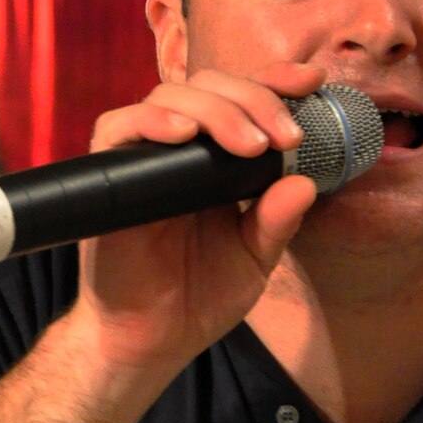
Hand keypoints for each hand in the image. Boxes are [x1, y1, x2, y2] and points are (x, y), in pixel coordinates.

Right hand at [68, 63, 325, 373]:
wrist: (149, 342)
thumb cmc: (197, 298)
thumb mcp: (253, 258)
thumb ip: (277, 222)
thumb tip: (305, 183)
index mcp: (215, 161)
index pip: (241, 99)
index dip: (274, 81)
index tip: (313, 80)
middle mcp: (177, 150)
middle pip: (210, 85)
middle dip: (255, 99)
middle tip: (287, 137)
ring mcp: (141, 159)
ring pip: (170, 96)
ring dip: (217, 109)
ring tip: (251, 145)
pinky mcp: (109, 176)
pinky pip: (119, 127)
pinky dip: (152, 121)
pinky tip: (185, 134)